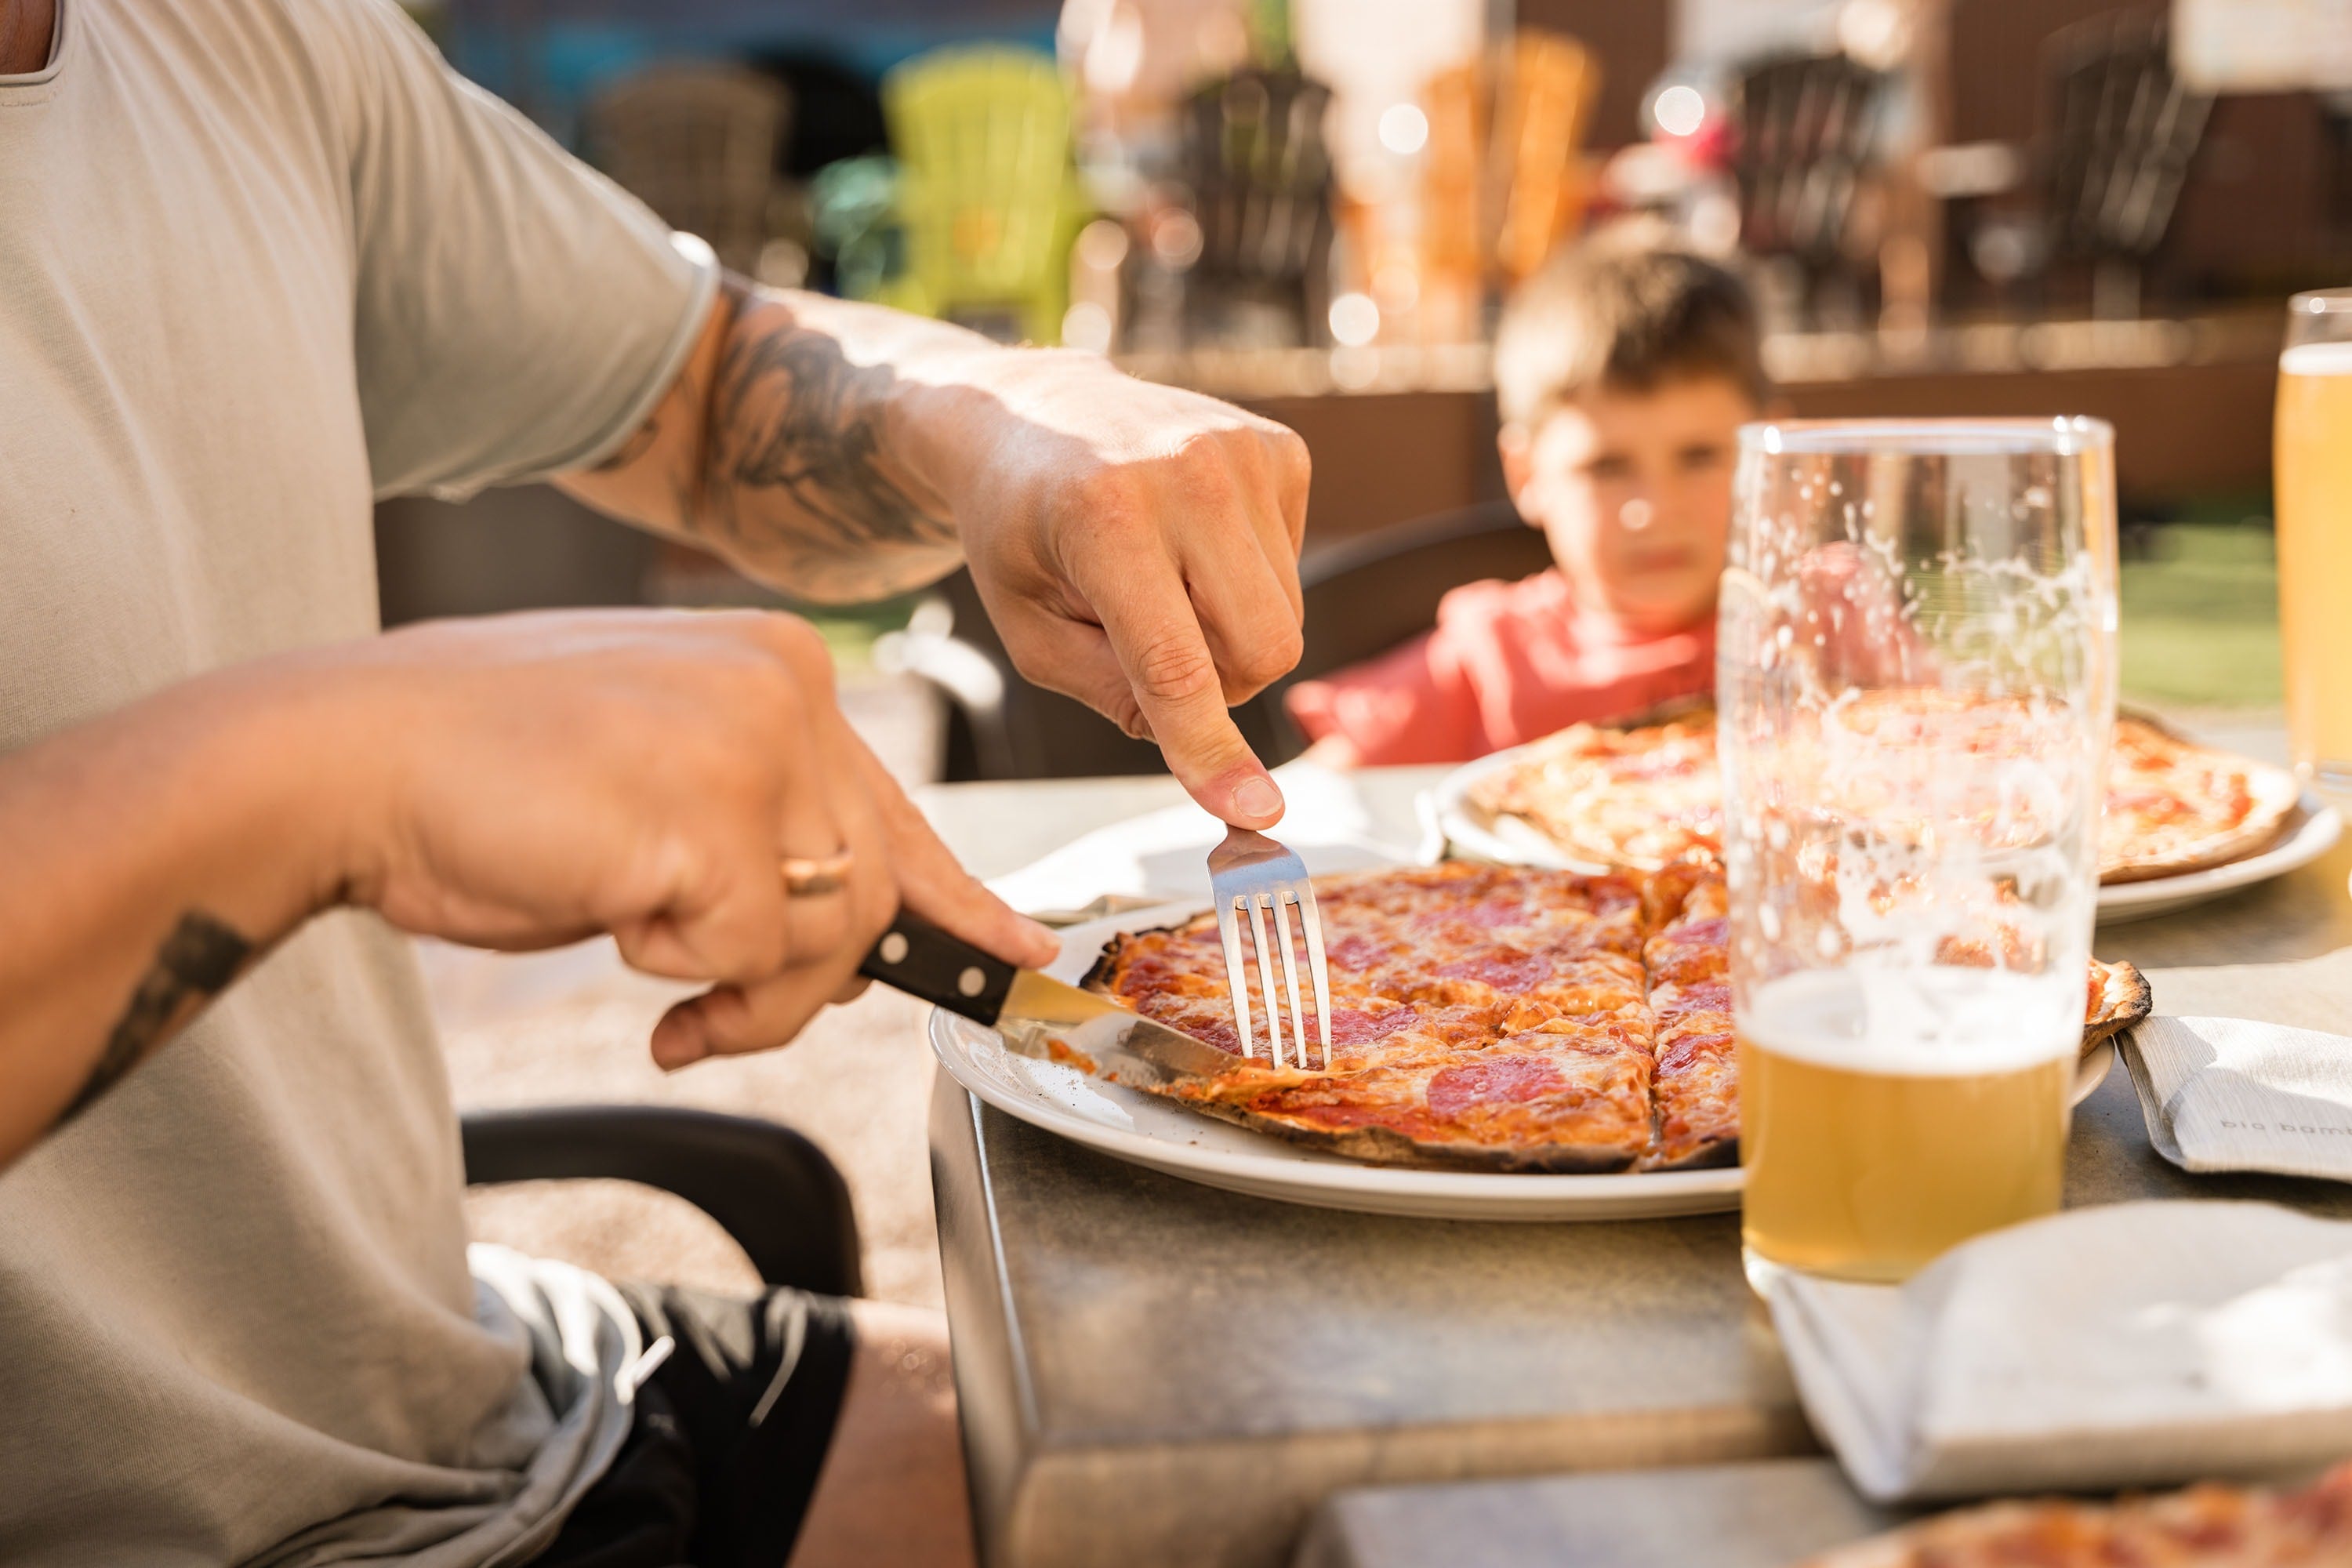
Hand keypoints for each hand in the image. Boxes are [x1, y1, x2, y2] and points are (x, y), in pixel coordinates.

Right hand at [310, 609, 1055, 1067]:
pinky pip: (756, 955)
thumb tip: (850, 928)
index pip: (900, 803)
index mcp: (779, 665)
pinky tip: (615, 930)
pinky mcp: (714, 815)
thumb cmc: (484, 777)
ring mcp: (755, 744)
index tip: (1014, 947)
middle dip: (812, 982)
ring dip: (748, 997)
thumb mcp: (658, 783)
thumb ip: (760, 828)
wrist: (347, 755)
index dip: (960, 895)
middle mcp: (788, 688)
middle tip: (717, 1019)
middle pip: (875, 884)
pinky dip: (687, 980)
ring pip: (832, 931)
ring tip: (664, 994)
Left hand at [942, 352, 1310, 827]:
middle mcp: (1188, 474)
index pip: (1177, 664)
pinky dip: (1245, 580)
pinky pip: (1293, 569)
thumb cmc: (1019, 533)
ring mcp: (1244, 452)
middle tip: (1152, 653)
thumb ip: (1112, 696)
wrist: (1029, 411)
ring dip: (1229, 632)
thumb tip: (1209, 758)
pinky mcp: (1281, 449)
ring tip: (1161, 581)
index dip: (1211, 748)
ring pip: (1285, 619)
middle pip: (1262, 650)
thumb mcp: (1029, 631)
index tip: (1253, 813)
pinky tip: (1191, 542)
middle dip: (1219, 686)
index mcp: (1105, 519)